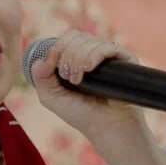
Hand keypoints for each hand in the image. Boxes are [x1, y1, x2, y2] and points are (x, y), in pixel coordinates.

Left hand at [27, 30, 165, 164]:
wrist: (107, 128)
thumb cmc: (82, 115)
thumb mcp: (51, 98)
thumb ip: (40, 77)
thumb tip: (40, 59)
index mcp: (77, 59)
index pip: (67, 39)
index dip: (58, 48)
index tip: (58, 70)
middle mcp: (94, 55)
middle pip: (76, 36)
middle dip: (68, 55)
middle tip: (70, 77)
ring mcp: (110, 57)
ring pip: (89, 41)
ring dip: (79, 58)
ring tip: (79, 80)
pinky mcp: (125, 60)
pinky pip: (108, 46)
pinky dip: (95, 54)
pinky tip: (89, 69)